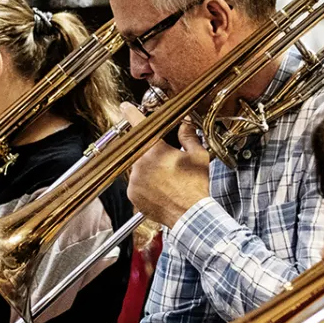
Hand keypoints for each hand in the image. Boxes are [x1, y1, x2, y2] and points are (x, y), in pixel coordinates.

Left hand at [122, 103, 209, 227]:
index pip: (140, 126)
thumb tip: (185, 124)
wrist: (190, 215)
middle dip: (152, 154)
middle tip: (168, 164)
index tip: (125, 107)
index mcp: (155, 150)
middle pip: (141, 150)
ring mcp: (134, 181)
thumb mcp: (198, 156)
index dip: (132, 114)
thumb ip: (188, 136)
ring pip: (138, 168)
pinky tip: (160, 190)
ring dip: (148, 170)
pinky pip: (135, 184)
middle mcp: (140, 164)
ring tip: (167, 180)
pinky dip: (145, 185)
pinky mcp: (133, 195)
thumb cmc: (195, 186)